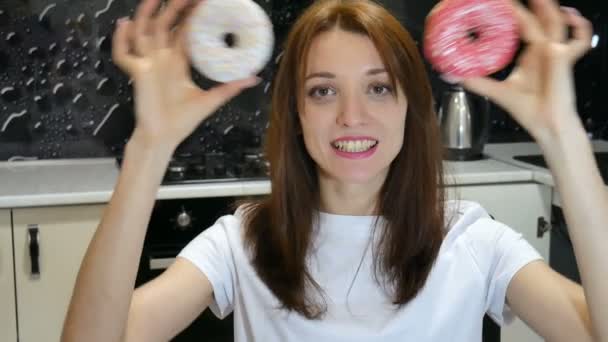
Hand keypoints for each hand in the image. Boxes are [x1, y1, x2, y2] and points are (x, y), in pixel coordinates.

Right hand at [112, 0, 259, 149]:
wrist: (164, 138)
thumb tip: (254, 78)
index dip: (191, 15)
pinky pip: (123, 54)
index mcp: (178, 62)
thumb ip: (231, 87)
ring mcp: (148, 64)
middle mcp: (161, 58)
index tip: (203, 2)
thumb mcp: (211, 100)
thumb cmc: (182, 121)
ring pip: (144, 31)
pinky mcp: (137, 73)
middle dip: (174, 8)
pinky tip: (124, 24)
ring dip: (147, 13)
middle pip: (165, 25)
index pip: (184, 30)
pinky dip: (120, 39)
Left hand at [461, 0, 592, 143]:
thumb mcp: (495, 92)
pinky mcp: (565, 60)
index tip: (500, 3)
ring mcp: (556, 53)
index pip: (522, 26)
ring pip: (555, 23)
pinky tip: (570, 16)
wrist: (546, 126)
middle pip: (539, 20)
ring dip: (547, 8)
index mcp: (530, 55)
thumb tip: (449, 75)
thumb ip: (474, 82)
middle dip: (530, 6)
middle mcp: (543, 51)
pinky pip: (579, 41)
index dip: (513, 14)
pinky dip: (580, 28)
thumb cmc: (529, 110)